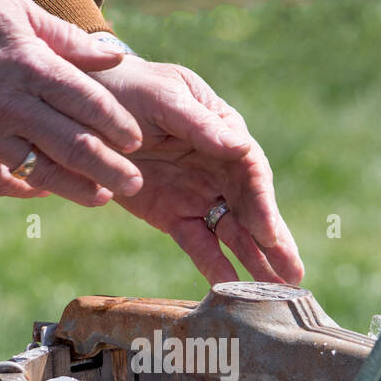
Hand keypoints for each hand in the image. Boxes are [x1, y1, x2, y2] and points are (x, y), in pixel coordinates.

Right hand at [0, 0, 144, 205]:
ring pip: (45, 172)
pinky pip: (4, 182)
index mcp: (32, 66)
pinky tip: (47, 191)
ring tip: (104, 197)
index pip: (90, 103)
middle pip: (77, 145)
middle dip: (112, 169)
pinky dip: (29, 190)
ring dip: (80, 189)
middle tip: (136, 183)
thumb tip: (116, 54)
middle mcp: (14, 105)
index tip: (137, 140)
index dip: (118, 125)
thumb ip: (68, 39)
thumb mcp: (17, 13)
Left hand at [90, 57, 302, 283]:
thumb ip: (198, 124)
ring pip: (232, 233)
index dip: (262, 203)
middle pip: (251, 209)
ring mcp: (197, 195)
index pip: (251, 171)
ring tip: (274, 292)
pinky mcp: (173, 217)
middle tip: (294, 275)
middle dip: (273, 242)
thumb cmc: (131, 89)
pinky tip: (230, 289)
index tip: (268, 232)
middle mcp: (219, 168)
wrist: (86, 107)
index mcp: (224, 132)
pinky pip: (198, 244)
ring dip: (253, 261)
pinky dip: (213, 266)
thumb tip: (239, 145)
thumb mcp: (164, 97)